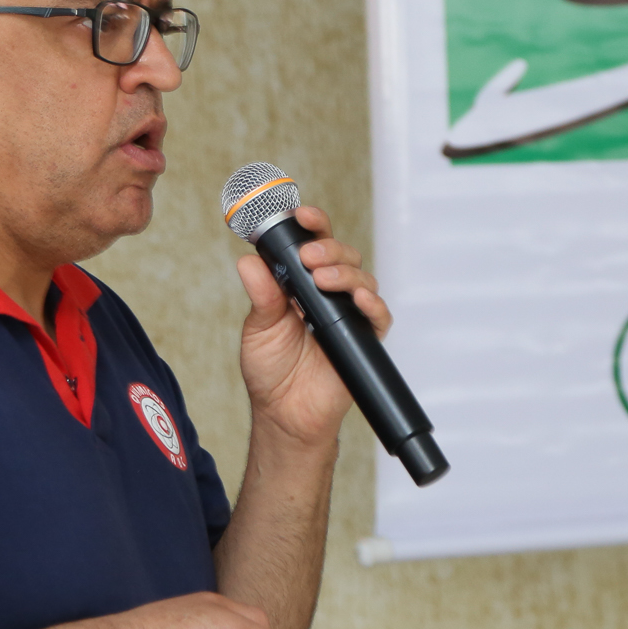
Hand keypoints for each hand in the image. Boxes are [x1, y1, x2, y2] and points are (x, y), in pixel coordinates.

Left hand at [234, 204, 392, 446]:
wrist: (285, 415)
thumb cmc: (271, 371)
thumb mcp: (259, 329)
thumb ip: (261, 295)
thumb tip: (249, 260)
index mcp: (302, 284)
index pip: (313, 243)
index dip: (312, 224)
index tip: (301, 214)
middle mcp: (329, 294)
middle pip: (343, 255)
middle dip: (328, 248)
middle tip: (309, 255)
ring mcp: (349, 315)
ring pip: (362, 279)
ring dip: (345, 273)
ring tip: (322, 279)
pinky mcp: (364, 339)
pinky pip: (378, 316)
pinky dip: (373, 304)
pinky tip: (358, 300)